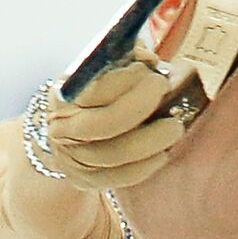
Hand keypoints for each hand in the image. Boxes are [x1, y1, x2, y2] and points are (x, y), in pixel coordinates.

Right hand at [45, 41, 183, 189]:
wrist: (72, 131)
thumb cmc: (98, 93)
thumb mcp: (105, 69)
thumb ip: (125, 57)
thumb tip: (148, 59)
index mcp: (64, 94)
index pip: (94, 88)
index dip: (127, 81)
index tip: (155, 74)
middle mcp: (62, 128)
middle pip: (104, 124)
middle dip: (141, 108)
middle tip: (168, 99)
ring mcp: (72, 158)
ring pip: (114, 155)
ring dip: (150, 141)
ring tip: (175, 128)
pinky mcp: (86, 180)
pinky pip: (119, 178)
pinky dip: (145, 167)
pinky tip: (163, 154)